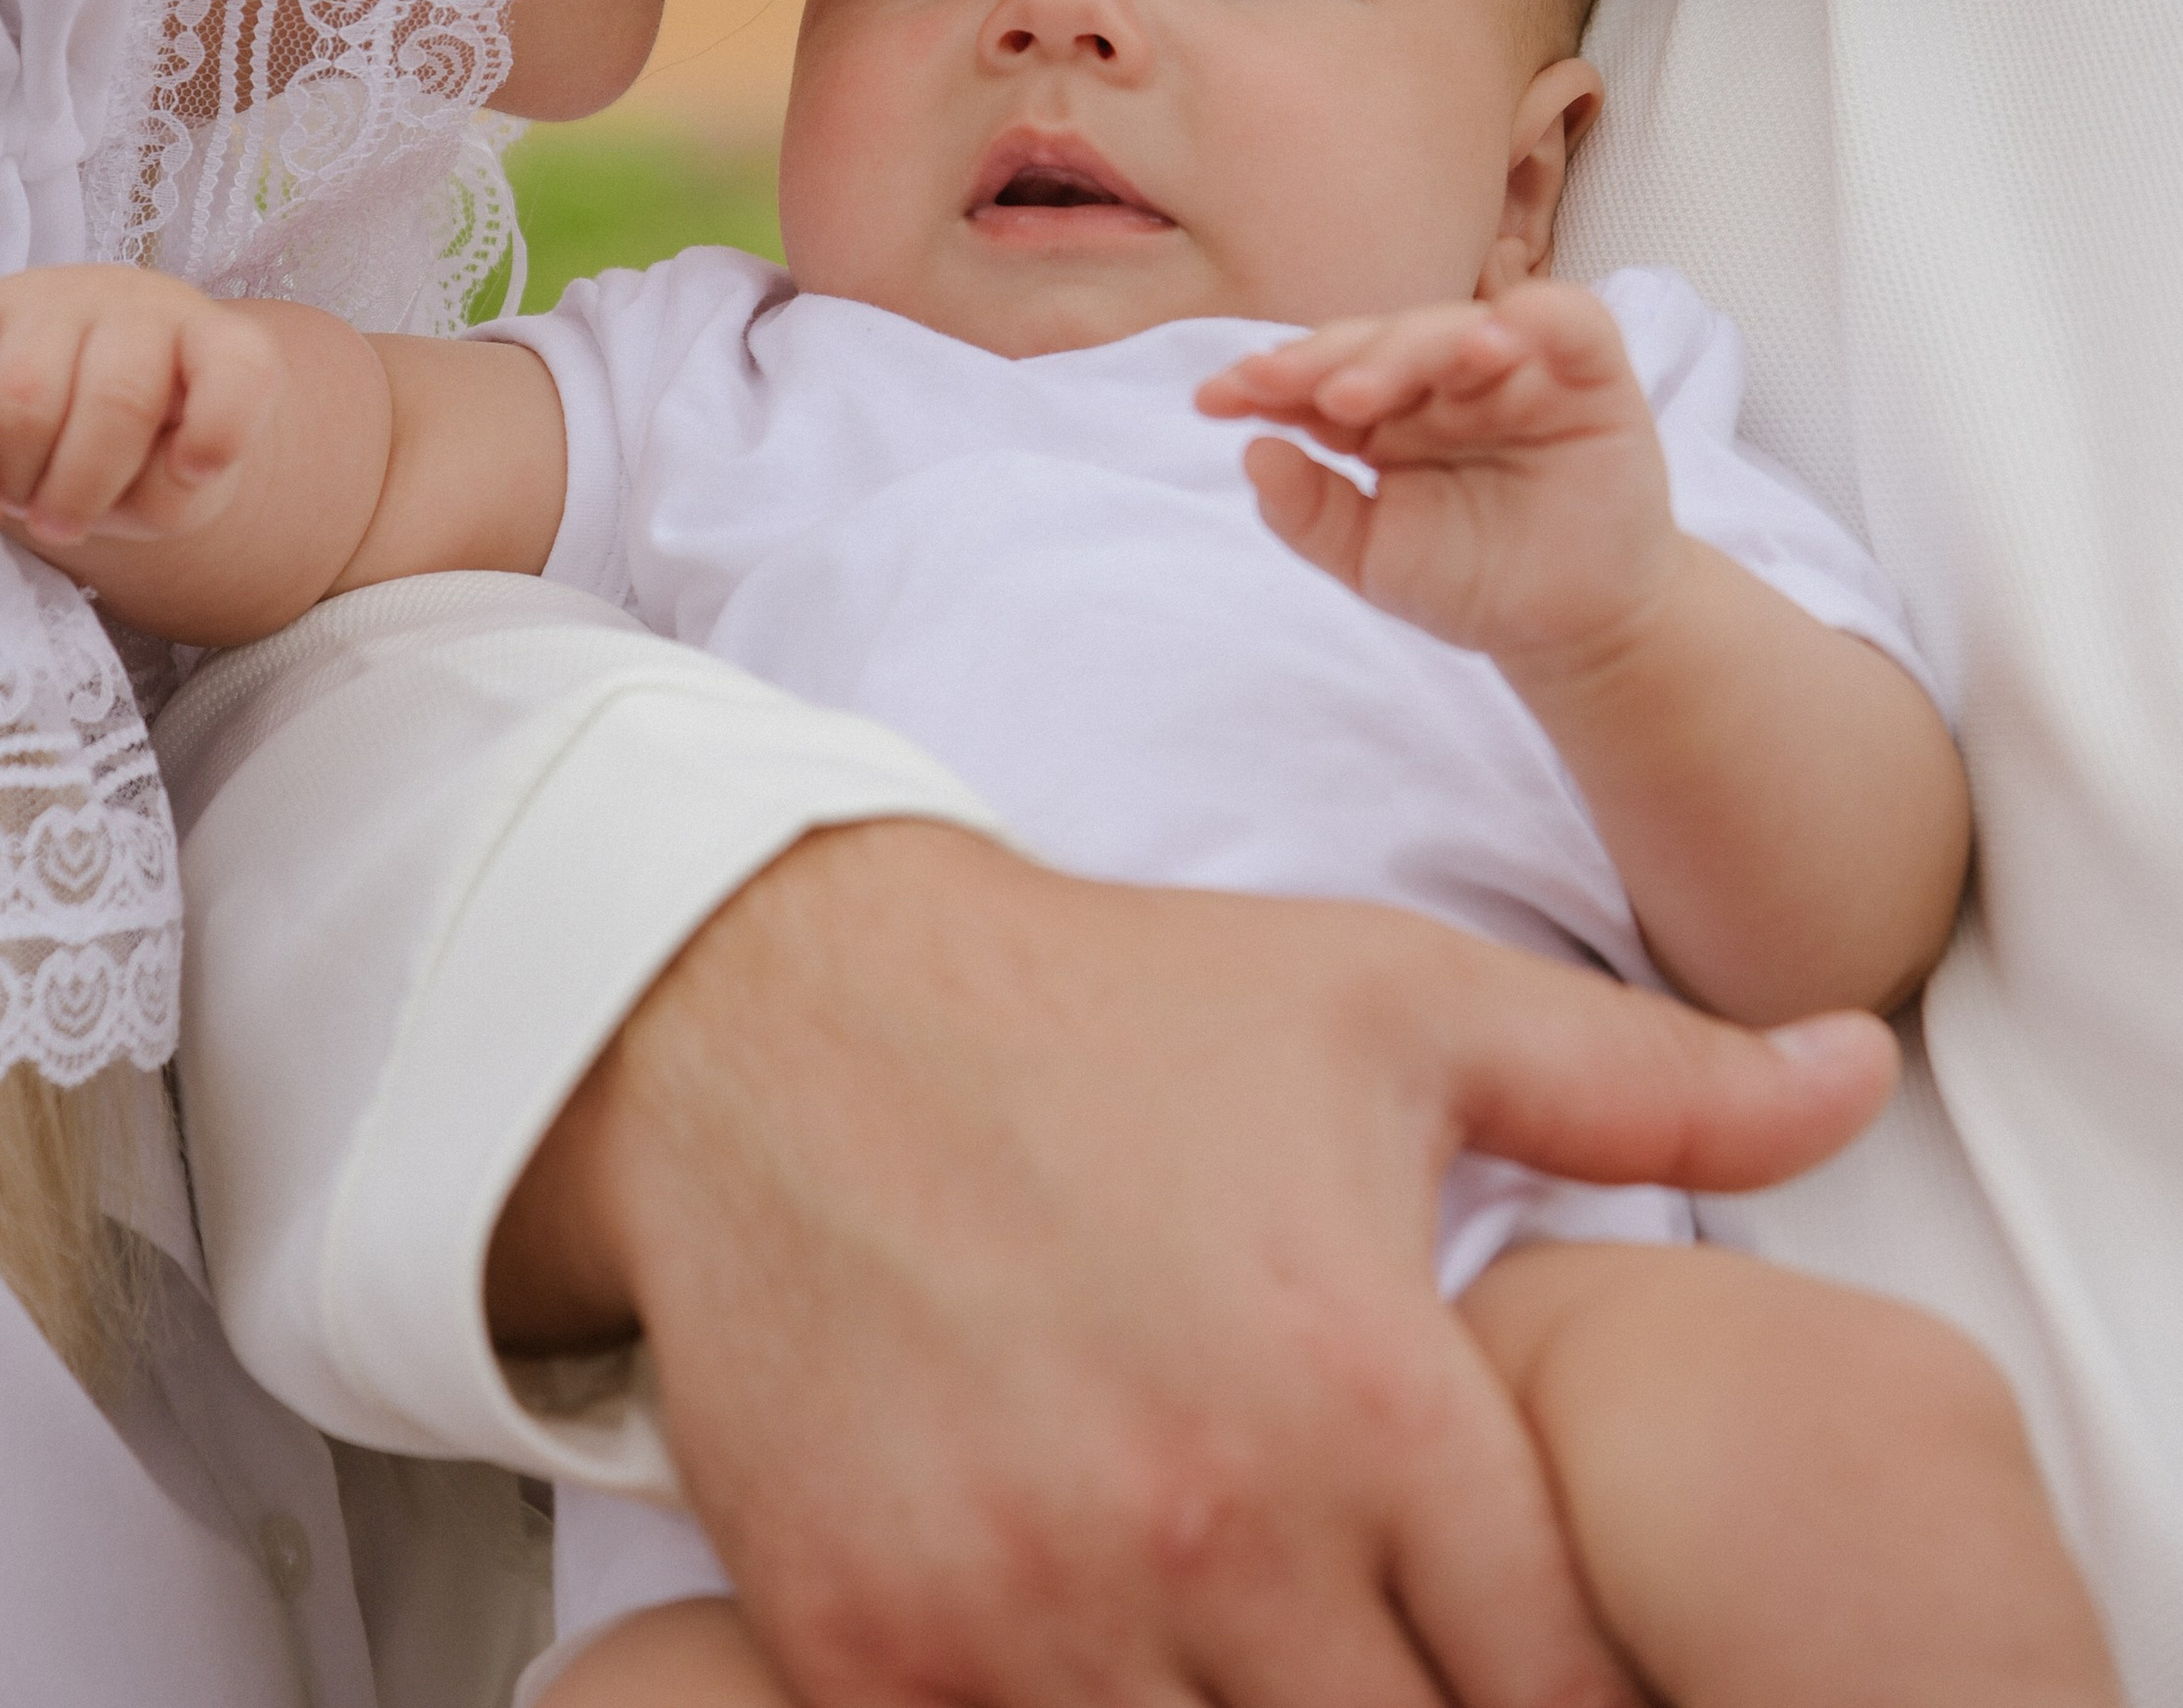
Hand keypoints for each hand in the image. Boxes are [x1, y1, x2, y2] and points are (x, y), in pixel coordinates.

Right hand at [0, 263, 279, 551]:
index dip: (222, 426)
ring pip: (25, 397)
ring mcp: (51, 298)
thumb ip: (175, 490)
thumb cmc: (140, 453)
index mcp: (212, 342)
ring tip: (26, 499)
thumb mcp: (176, 489)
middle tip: (66, 524)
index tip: (196, 472)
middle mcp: (137, 303)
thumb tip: (149, 467)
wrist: (72, 413)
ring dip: (20, 481)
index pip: (239, 366)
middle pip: (117, 400)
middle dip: (83, 490)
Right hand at [493, 825, 1895, 1707]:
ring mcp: (1024, 1610)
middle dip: (1416, 1704)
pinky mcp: (872, 1650)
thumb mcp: (1397, 1001)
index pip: (1551, 1675)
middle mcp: (1205, 1527)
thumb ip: (1651, 1080)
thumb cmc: (1115, 1005)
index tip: (1532, 1638)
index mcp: (1361, 1390)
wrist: (781, 1008)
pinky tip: (1110, 1645)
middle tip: (1392, 1627)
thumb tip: (1857, 1072)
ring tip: (1262, 1627)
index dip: (1568, 1678)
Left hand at [1199, 283, 1682, 669]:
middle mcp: (1441, 378)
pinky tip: (1491, 347)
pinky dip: (1528, 322)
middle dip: (1323, 361)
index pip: (1319, 375)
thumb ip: (1310, 514)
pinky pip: (1562, 323)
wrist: (1575, 629)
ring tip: (1359, 391)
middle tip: (1280, 389)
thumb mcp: (1373, 559)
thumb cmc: (1473, 579)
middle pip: (1378, 342)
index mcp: (1383, 411)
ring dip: (1406, 349)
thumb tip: (1250, 452)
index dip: (1266, 381)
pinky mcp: (1588, 370)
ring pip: (1453, 326)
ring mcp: (1514, 367)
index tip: (1212, 398)